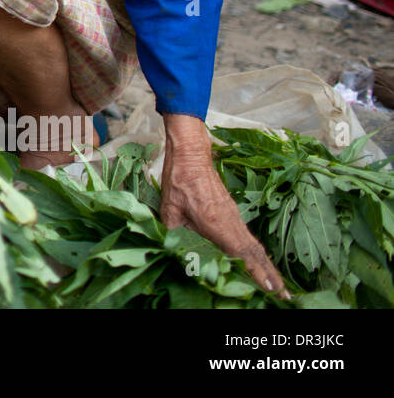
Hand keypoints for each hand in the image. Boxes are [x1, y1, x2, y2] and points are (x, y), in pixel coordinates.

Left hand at [159, 113, 286, 296]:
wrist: (191, 157)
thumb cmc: (179, 182)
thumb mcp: (169, 211)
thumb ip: (172, 235)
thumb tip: (172, 254)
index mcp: (216, 224)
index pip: (240, 254)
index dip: (254, 272)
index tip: (269, 289)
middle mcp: (231, 222)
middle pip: (255, 254)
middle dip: (270, 276)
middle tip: (284, 298)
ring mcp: (234, 217)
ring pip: (254, 246)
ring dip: (267, 267)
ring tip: (277, 287)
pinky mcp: (233, 213)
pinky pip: (249, 238)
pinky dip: (258, 254)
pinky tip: (260, 263)